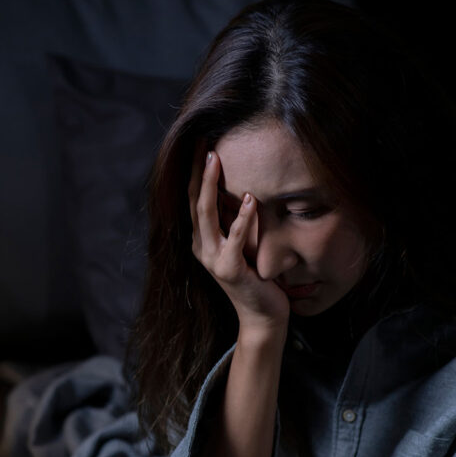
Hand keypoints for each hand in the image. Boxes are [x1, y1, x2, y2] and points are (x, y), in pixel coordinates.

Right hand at [189, 150, 289, 334]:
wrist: (262, 315)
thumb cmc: (256, 276)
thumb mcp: (241, 243)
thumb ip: (234, 220)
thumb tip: (241, 188)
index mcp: (201, 239)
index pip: (193, 198)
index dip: (194, 170)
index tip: (201, 143)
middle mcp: (200, 247)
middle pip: (194, 201)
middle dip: (197, 170)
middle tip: (203, 141)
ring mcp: (212, 259)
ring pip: (206, 214)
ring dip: (209, 185)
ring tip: (215, 159)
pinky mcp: (229, 270)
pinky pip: (233, 240)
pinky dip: (242, 218)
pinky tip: (252, 199)